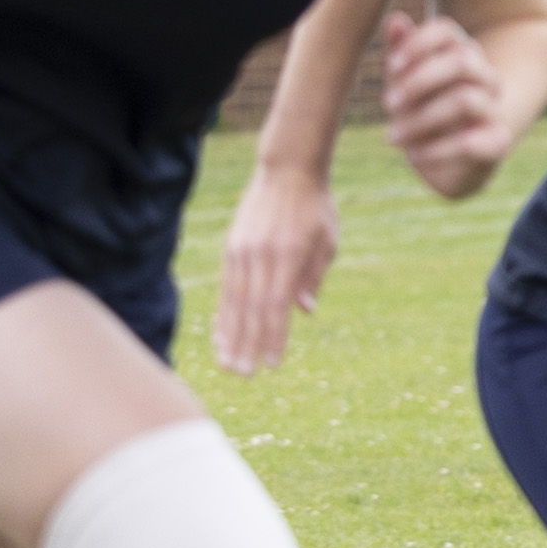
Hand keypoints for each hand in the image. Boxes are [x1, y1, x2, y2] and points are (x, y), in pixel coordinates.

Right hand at [214, 167, 338, 375]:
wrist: (287, 172)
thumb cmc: (315, 209)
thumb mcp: (327, 240)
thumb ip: (313, 277)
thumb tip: (303, 312)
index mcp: (287, 255)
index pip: (277, 306)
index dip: (273, 337)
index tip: (272, 364)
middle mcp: (259, 256)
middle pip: (250, 309)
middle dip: (246, 345)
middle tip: (242, 375)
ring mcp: (241, 252)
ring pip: (232, 301)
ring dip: (229, 335)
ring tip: (227, 363)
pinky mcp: (231, 250)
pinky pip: (226, 288)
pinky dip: (223, 313)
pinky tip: (220, 334)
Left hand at [378, 8, 516, 198]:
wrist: (448, 165)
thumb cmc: (423, 114)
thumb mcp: (404, 84)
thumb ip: (400, 53)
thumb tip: (395, 19)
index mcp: (461, 55)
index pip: (447, 30)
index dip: (419, 43)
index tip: (392, 66)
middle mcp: (484, 78)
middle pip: (463, 61)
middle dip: (419, 81)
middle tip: (388, 103)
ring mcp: (494, 110)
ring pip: (465, 100)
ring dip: (421, 119)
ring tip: (393, 136)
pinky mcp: (497, 143)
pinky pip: (469, 142)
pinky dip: (434, 150)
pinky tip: (413, 156)